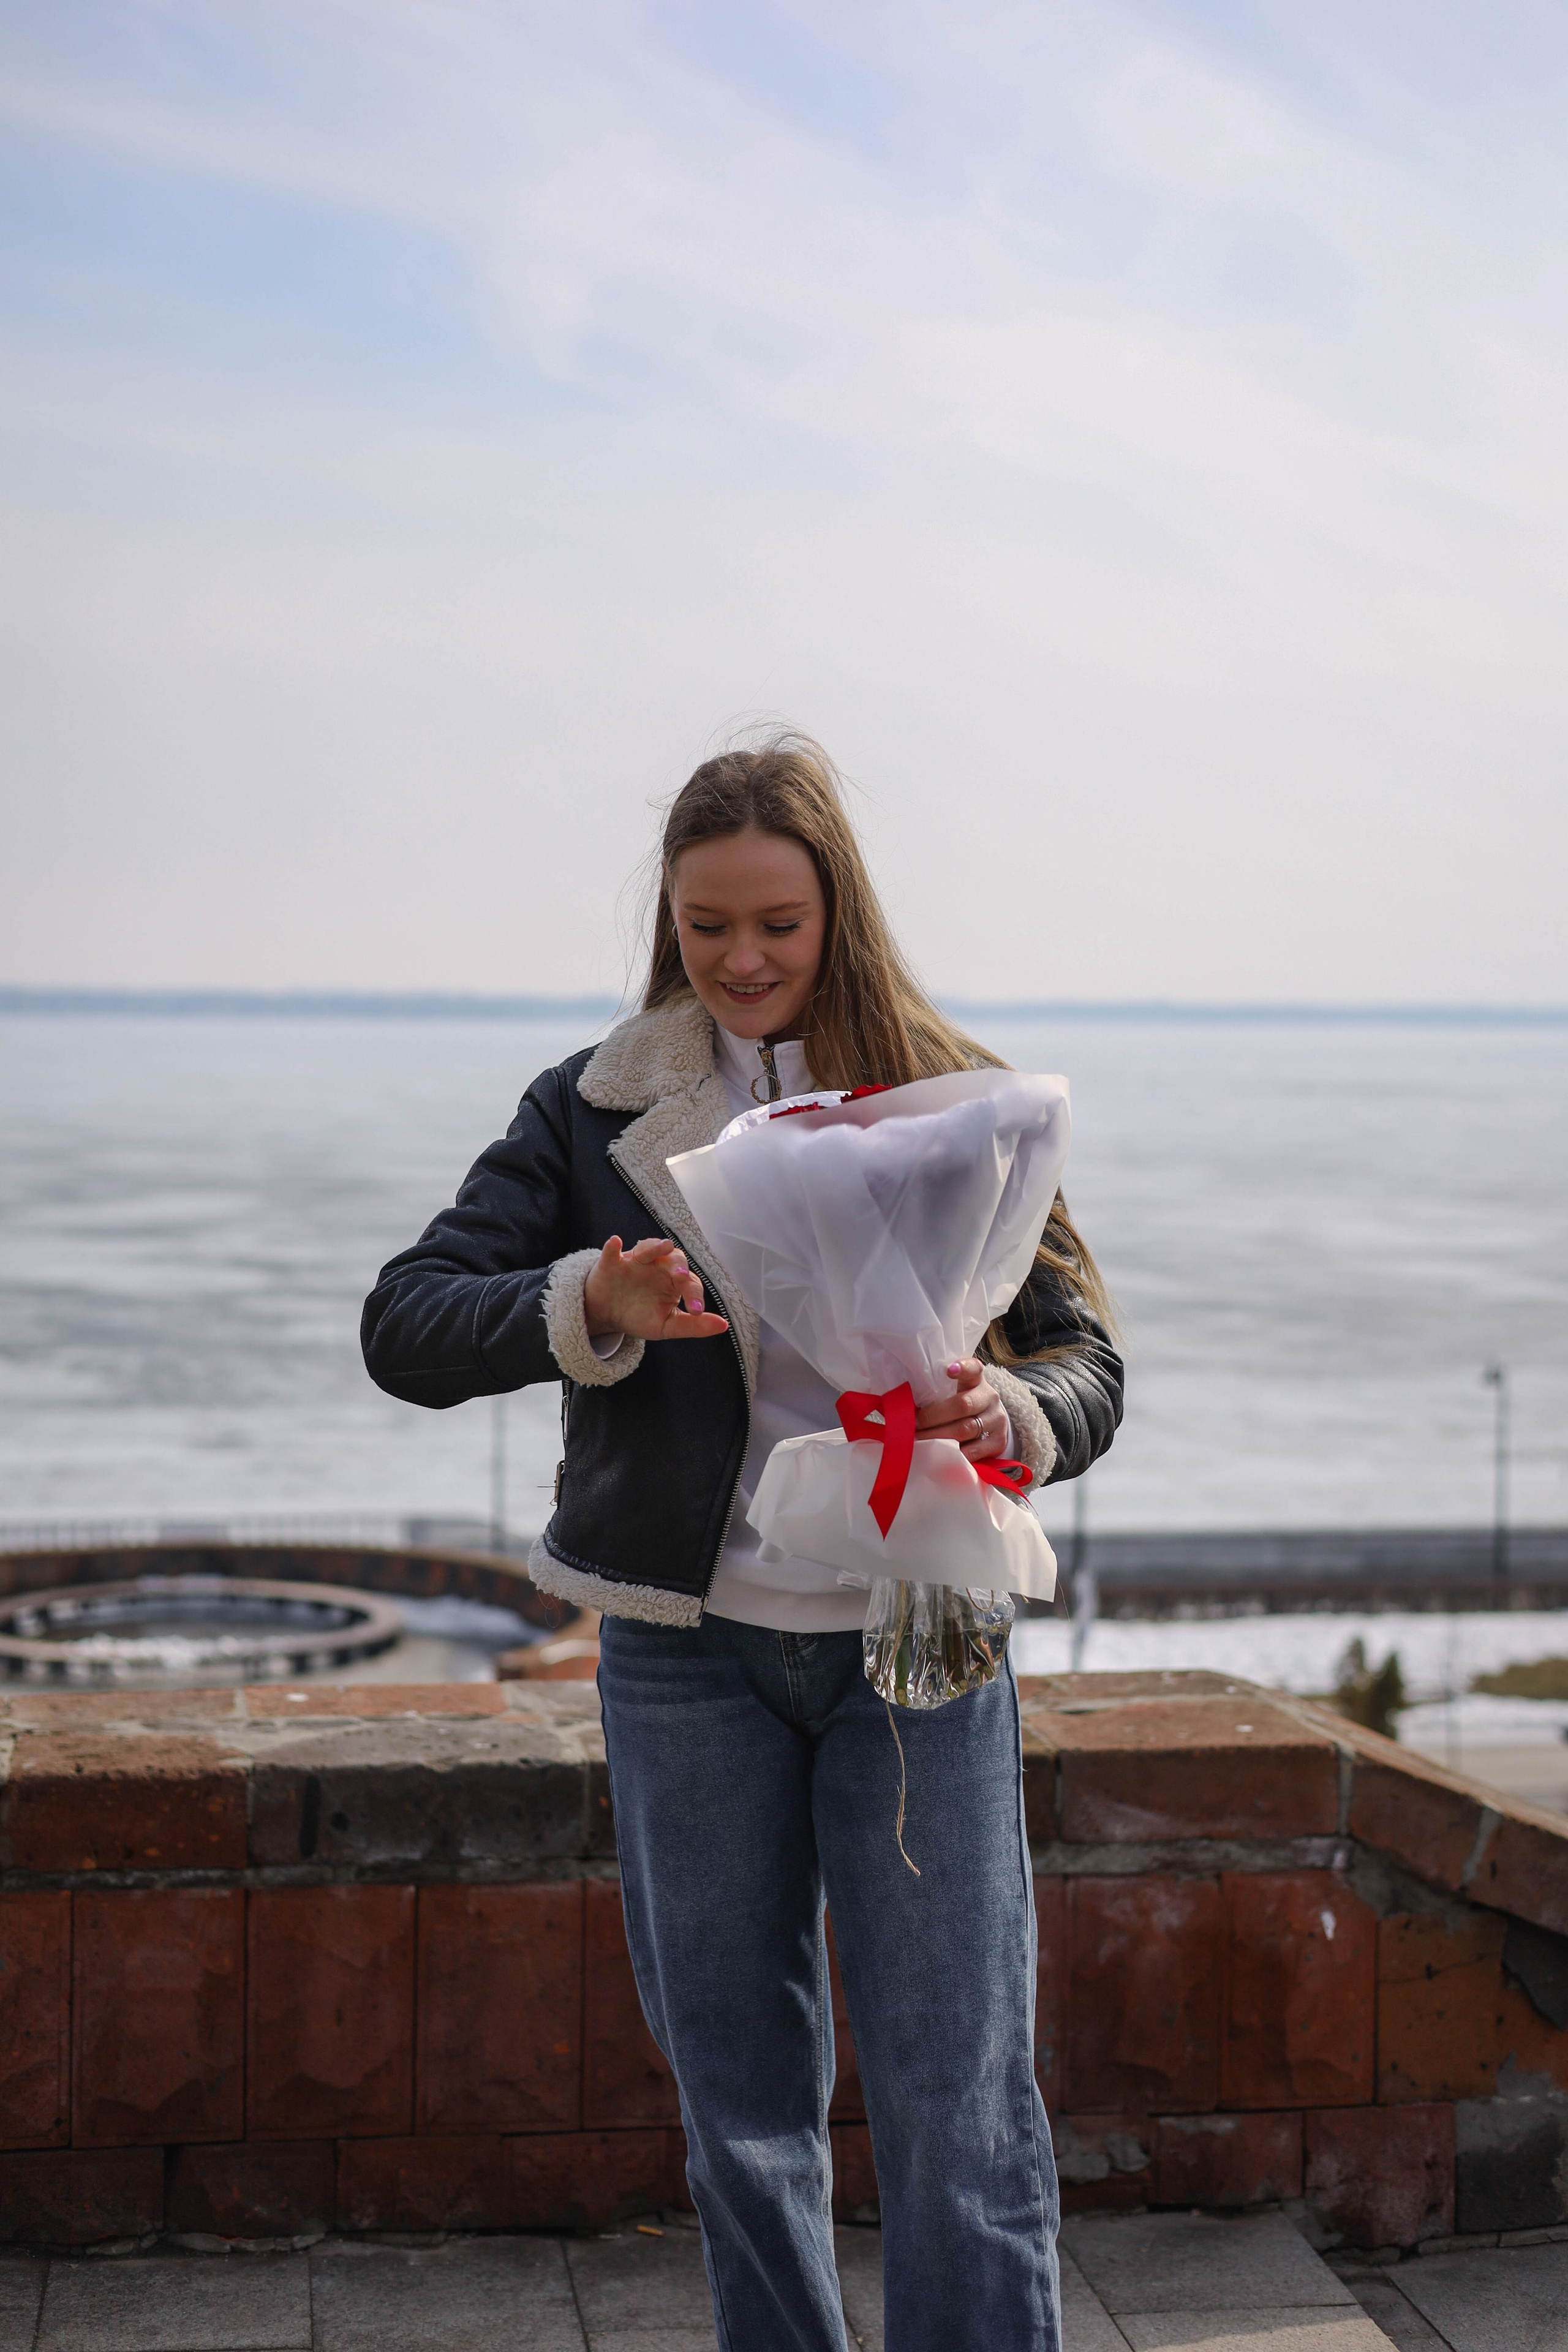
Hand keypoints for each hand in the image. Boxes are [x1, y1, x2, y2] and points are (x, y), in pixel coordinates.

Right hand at [583, 1236, 729, 1343]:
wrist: (608, 1316)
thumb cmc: (640, 1316)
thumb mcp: (667, 1326)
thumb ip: (694, 1326)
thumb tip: (723, 1325)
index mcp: (675, 1281)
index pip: (690, 1283)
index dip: (694, 1296)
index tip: (696, 1311)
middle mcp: (658, 1266)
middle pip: (674, 1260)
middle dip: (679, 1267)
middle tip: (681, 1277)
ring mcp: (635, 1262)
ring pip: (648, 1248)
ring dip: (655, 1247)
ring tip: (663, 1247)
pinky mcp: (612, 1263)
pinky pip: (613, 1252)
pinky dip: (613, 1247)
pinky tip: (615, 1243)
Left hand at [914, 1358, 1007, 1460]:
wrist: (990, 1423)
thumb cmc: (963, 1405)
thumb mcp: (954, 1392)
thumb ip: (937, 1393)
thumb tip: (905, 1405)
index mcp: (976, 1380)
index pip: (973, 1368)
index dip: (963, 1368)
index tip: (949, 1370)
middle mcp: (989, 1397)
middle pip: (964, 1404)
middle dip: (934, 1416)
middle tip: (914, 1424)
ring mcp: (997, 1419)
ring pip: (966, 1429)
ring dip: (939, 1436)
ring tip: (921, 1440)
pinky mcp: (999, 1440)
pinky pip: (974, 1450)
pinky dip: (955, 1453)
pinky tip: (941, 1453)